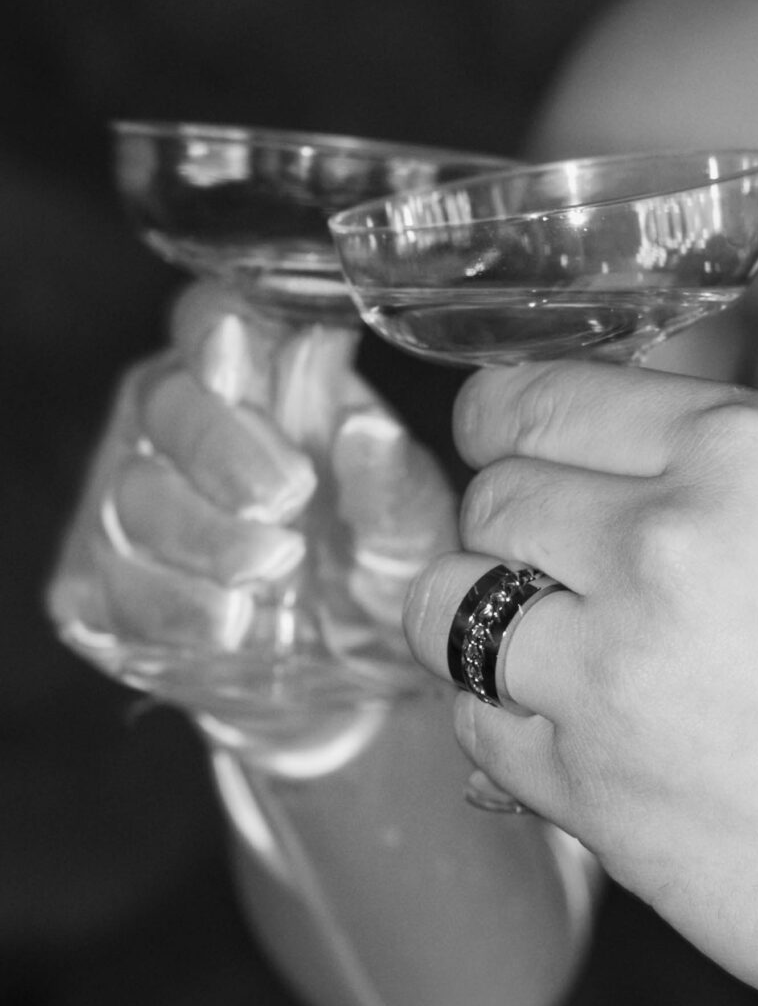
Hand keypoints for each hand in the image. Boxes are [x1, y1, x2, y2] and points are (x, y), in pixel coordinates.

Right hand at [47, 281, 454, 678]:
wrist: (345, 685)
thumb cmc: (375, 573)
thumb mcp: (410, 533)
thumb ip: (392, 482)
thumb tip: (369, 429)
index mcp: (256, 383)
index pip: (212, 320)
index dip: (214, 332)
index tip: (240, 361)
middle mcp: (178, 428)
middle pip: (165, 403)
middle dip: (220, 447)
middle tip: (286, 495)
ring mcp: (129, 507)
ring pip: (133, 496)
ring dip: (202, 534)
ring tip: (273, 567)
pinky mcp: (99, 589)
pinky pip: (112, 585)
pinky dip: (172, 605)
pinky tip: (228, 623)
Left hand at [403, 361, 757, 1005]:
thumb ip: (726, 481)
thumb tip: (610, 478)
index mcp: (746, 448)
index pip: (542, 396)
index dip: (505, 425)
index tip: (500, 446)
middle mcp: (662, 537)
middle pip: (490, 496)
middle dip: (508, 528)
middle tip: (552, 569)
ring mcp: (611, 665)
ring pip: (450, 608)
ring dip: (485, 626)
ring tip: (551, 654)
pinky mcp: (588, 788)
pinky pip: (478, 727)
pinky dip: (507, 725)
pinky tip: (574, 733)